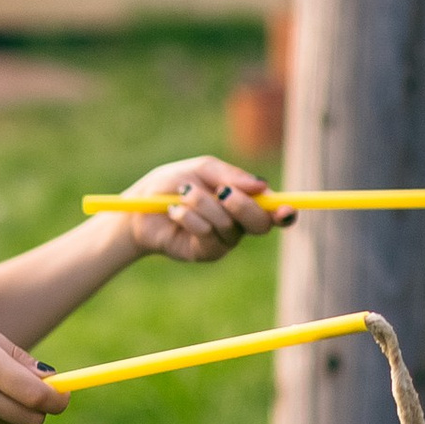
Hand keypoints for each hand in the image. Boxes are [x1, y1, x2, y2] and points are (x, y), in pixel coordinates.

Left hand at [113, 153, 289, 262]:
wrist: (139, 206)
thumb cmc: (171, 183)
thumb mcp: (201, 170)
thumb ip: (231, 176)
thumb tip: (262, 187)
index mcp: (243, 199)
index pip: (274, 210)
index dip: (285, 212)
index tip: (285, 209)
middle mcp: (238, 222)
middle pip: (260, 223)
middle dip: (241, 205)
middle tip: (220, 192)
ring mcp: (223, 240)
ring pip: (229, 226)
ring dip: (204, 205)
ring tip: (183, 195)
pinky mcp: (205, 253)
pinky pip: (208, 236)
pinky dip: (191, 219)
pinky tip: (174, 212)